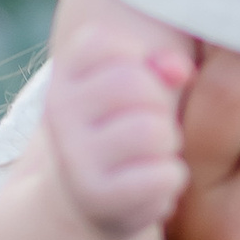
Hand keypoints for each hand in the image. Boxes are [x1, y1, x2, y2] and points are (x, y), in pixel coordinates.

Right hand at [47, 0, 196, 239]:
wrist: (86, 198)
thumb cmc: (122, 125)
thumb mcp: (134, 83)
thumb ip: (159, 62)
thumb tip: (179, 72)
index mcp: (65, 74)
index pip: (104, 41)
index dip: (139, 61)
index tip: (136, 83)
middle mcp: (60, 111)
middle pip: (135, 83)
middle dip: (160, 104)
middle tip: (151, 124)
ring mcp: (74, 156)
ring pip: (152, 131)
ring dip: (168, 143)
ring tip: (153, 153)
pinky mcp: (97, 196)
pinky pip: (163, 175)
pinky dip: (171, 179)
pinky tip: (153, 182)